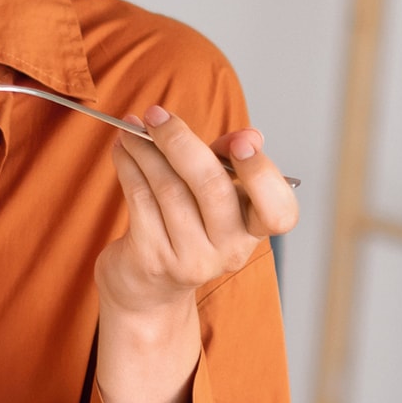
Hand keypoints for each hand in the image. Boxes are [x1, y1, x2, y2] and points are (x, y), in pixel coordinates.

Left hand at [95, 108, 297, 402]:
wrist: (149, 287)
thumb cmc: (187, 225)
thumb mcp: (215, 194)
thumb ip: (229, 160)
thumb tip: (250, 134)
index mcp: (253, 230)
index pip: (279, 212)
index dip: (262, 175)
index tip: (240, 142)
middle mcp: (229, 250)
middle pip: (211, 187)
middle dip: (180, 141)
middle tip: (156, 115)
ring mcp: (190, 259)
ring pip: (168, 188)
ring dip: (144, 149)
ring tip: (130, 128)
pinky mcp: (153, 259)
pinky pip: (140, 200)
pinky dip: (128, 167)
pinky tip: (122, 151)